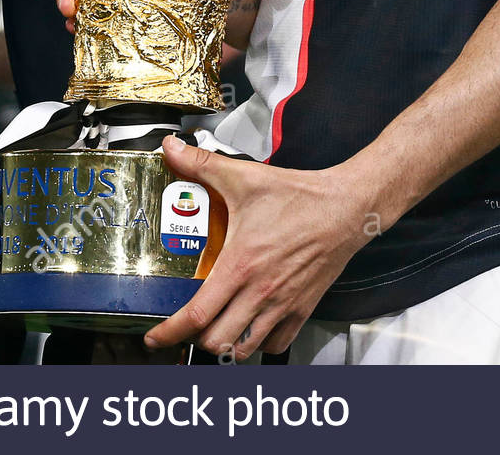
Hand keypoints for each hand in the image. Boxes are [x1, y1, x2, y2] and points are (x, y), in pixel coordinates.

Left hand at [144, 135, 370, 358]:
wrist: (344, 207)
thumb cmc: (298, 196)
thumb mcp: (244, 177)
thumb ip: (201, 164)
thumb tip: (171, 150)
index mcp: (240, 265)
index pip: (197, 315)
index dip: (170, 333)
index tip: (154, 338)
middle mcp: (260, 293)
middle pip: (216, 341)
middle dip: (195, 338)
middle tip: (186, 324)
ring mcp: (282, 306)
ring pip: (243, 348)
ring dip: (224, 344)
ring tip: (216, 327)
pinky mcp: (302, 309)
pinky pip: (275, 344)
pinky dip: (258, 343)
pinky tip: (251, 325)